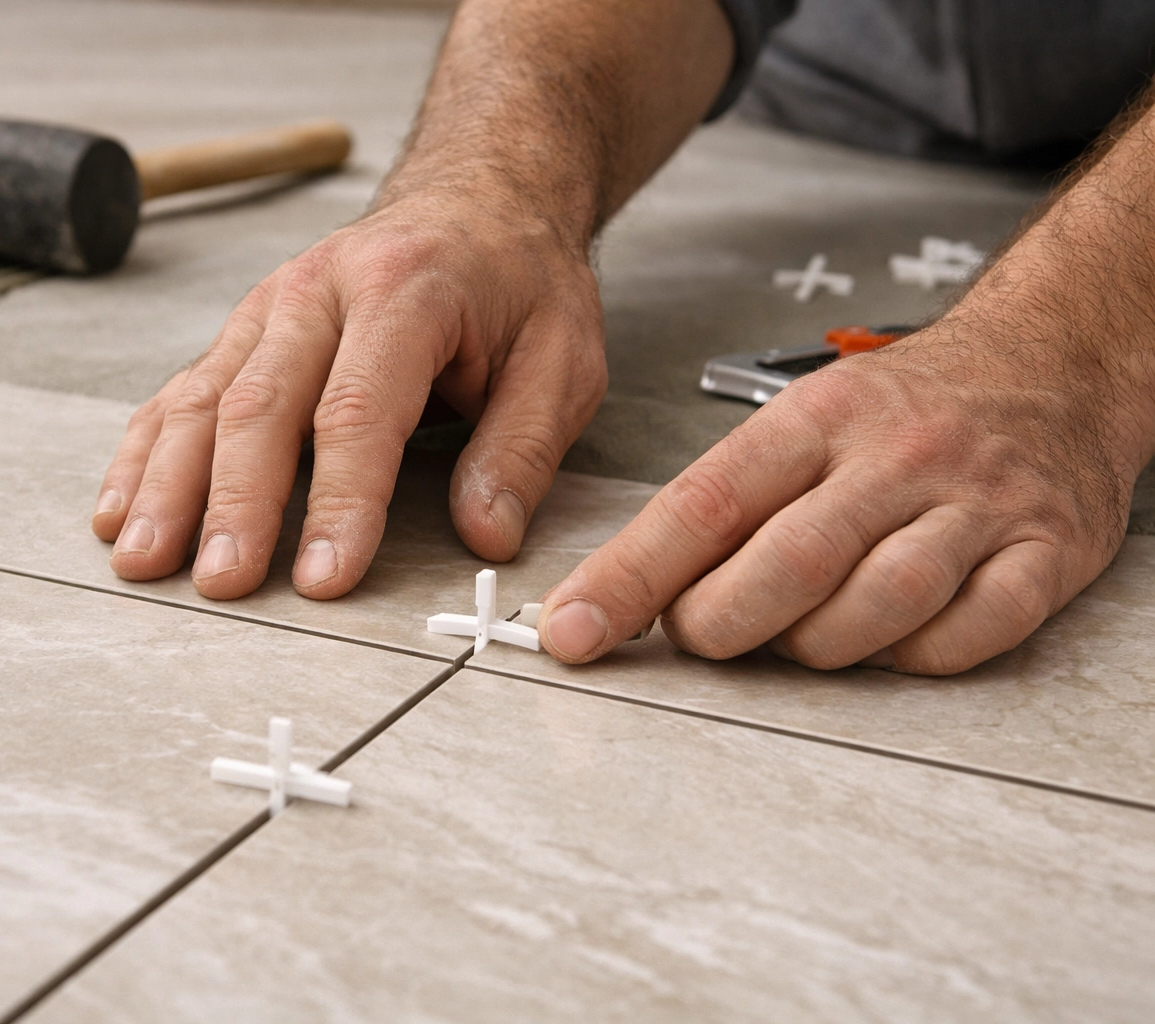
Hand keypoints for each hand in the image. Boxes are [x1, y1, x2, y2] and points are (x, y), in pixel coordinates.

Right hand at [90, 194, 607, 599]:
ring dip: (167, 484)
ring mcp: (269, 308)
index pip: (359, 409)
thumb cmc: (519, 283)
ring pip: (202, 399)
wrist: (475, 196)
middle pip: (260, 405)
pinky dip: (145, 454)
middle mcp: (320, 292)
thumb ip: (522, 447)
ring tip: (142, 560)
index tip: (325, 577)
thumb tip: (484, 534)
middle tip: (221, 583)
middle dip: (235, 502)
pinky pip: (181, 392)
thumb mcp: (563, 358)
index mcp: (406, 291)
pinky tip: (118, 510)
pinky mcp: (244, 331)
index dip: (340, 500)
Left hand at [537, 318, 1141, 674]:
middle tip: (701, 632)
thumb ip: (724, 505)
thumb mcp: (802, 422)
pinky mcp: (1045, 554)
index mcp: (818, 419)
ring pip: (875, 607)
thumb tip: (621, 591)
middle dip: (720, 624)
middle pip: (786, 566)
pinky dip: (912, 658)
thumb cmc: (906, 408)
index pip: (703, 504)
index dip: (629, 577)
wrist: (1053, 363)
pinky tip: (889, 639)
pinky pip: (966, 636)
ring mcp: (977, 505)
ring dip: (814, 646)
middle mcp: (897, 457)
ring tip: (797, 631)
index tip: (574, 629)